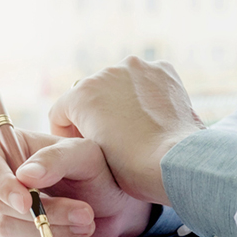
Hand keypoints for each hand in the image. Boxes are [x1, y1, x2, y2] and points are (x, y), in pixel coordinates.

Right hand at [0, 128, 151, 236]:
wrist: (109, 204)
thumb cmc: (94, 170)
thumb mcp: (83, 155)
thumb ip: (55, 159)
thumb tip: (25, 176)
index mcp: (3, 148)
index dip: (2, 185)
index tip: (27, 203)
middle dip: (43, 212)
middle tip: (84, 213)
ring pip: (6, 229)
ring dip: (48, 230)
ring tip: (85, 222)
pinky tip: (71, 235)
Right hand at [49, 56, 204, 205]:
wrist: (175, 163)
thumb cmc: (131, 168)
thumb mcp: (89, 155)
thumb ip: (81, 133)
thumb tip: (89, 124)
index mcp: (80, 94)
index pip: (61, 112)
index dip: (68, 134)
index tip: (81, 147)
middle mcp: (104, 72)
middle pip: (90, 94)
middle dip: (96, 113)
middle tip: (111, 139)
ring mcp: (136, 68)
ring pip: (119, 83)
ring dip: (121, 100)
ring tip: (135, 128)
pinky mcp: (162, 69)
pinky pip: (145, 79)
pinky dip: (147, 93)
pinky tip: (153, 116)